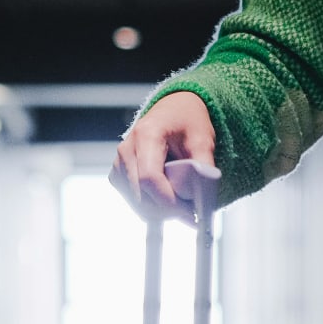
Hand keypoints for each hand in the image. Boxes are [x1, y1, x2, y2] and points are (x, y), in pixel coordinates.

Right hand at [111, 92, 215, 220]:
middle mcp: (126, 149)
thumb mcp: (203, 140)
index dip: (169, 202)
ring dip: (160, 210)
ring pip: (136, 202)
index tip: (190, 213)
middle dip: (167, 210)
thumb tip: (201, 201)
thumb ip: (203, 169)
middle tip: (191, 212)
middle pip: (140, 195)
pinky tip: (167, 198)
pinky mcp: (118, 173)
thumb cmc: (187, 121)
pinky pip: (132, 199)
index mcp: (146, 135)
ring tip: (182, 203)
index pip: (149, 178)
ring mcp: (119, 162)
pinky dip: (151, 206)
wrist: (173, 110)